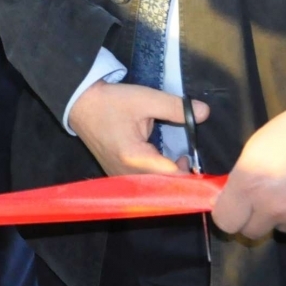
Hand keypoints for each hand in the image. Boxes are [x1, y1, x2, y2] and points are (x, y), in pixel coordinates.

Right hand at [67, 81, 209, 176]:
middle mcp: (127, 175)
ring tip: (182, 157)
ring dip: (172, 175)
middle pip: (165, 186)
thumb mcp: (145, 99)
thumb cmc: (111, 101)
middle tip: (192, 156)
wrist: (81, 103)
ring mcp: (121, 178)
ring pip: (156, 186)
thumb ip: (176, 108)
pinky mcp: (118, 175)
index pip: (173, 177)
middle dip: (183, 174)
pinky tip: (167, 161)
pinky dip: (159, 175)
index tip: (203, 161)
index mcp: (135, 158)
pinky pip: (145, 182)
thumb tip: (205, 113)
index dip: (192, 172)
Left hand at [212, 98, 285, 238]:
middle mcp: (274, 208)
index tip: (235, 204)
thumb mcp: (258, 146)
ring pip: (282, 228)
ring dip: (285, 216)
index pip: (225, 222)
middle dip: (254, 218)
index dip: (228, 212)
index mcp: (251, 185)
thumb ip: (243, 177)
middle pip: (251, 232)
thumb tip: (234, 197)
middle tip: (266, 199)